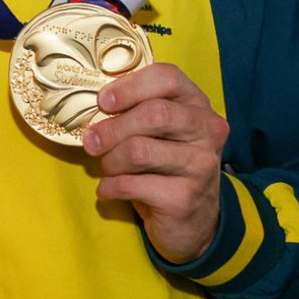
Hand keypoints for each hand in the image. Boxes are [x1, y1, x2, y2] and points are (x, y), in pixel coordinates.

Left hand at [82, 64, 229, 264]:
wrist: (193, 221)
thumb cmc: (165, 164)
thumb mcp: (158, 131)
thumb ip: (136, 110)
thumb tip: (94, 105)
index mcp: (197, 104)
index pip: (167, 78)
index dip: (130, 86)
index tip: (103, 101)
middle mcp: (207, 131)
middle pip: (154, 114)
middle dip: (113, 127)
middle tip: (91, 141)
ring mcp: (200, 166)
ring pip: (139, 150)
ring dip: (110, 160)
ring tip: (106, 166)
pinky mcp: (185, 198)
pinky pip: (132, 184)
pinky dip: (111, 186)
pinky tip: (107, 189)